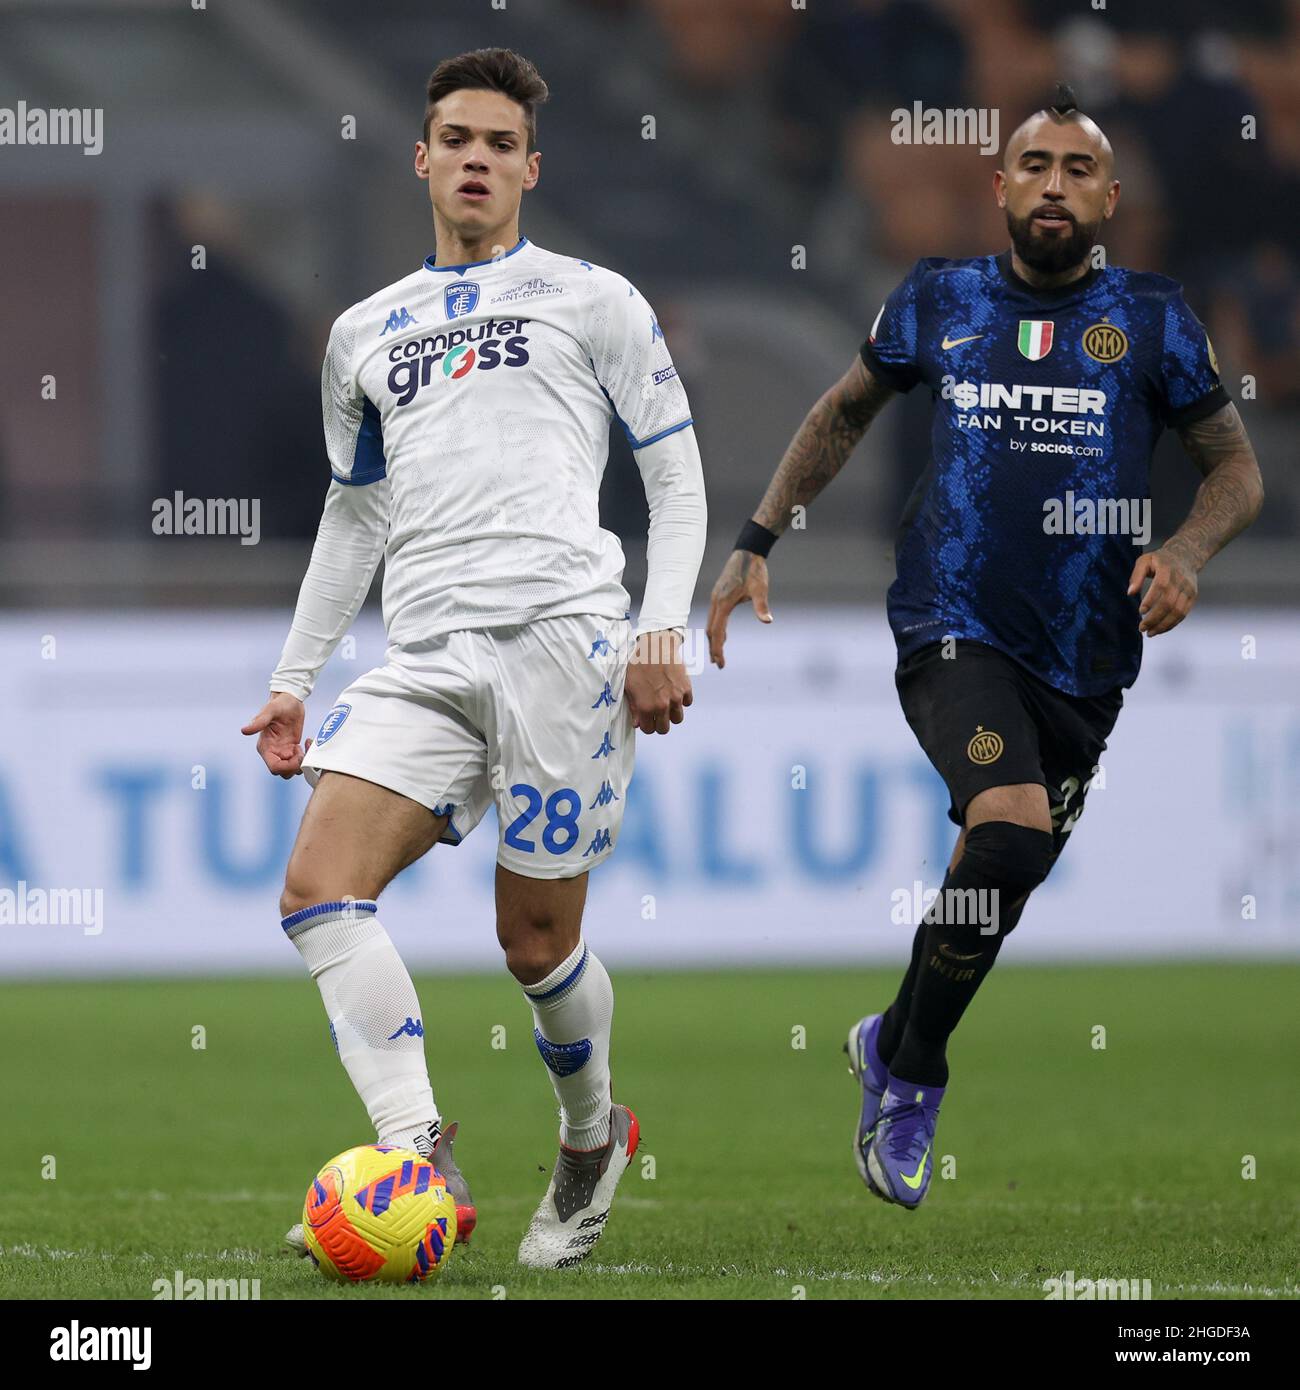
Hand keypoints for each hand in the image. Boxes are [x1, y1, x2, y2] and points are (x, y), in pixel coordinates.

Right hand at [242, 692, 311, 776]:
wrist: (290, 699)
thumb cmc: (279, 704)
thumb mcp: (270, 711)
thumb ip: (259, 722)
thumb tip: (244, 731)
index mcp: (265, 747)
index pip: (274, 768)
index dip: (287, 767)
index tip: (297, 755)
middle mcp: (273, 751)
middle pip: (283, 772)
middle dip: (295, 767)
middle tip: (302, 752)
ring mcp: (283, 751)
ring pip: (291, 770)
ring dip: (300, 763)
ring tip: (304, 748)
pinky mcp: (292, 748)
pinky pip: (298, 761)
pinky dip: (305, 756)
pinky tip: (307, 743)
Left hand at [624, 630, 691, 734]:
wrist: (655, 645)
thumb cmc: (638, 664)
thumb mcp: (629, 686)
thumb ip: (634, 707)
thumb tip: (637, 723)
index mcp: (646, 707)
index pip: (649, 730)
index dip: (647, 725)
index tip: (646, 719)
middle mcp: (662, 706)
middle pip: (664, 729)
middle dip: (659, 723)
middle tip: (656, 714)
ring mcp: (676, 698)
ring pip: (677, 719)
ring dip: (671, 714)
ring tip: (666, 704)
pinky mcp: (686, 688)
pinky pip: (687, 703)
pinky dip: (682, 700)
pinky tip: (674, 692)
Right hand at [706, 549, 771, 667]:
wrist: (748, 552)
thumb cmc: (754, 571)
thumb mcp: (760, 590)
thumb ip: (761, 606)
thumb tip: (768, 621)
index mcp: (723, 603)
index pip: (717, 633)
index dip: (718, 650)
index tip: (721, 663)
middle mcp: (716, 602)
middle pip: (711, 631)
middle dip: (714, 648)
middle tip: (719, 664)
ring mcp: (716, 598)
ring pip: (711, 624)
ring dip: (714, 639)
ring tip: (719, 653)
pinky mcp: (719, 594)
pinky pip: (714, 616)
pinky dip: (717, 628)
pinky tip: (724, 634)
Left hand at [1127, 545, 1198, 635]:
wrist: (1186, 556)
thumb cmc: (1160, 560)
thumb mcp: (1145, 560)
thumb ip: (1136, 576)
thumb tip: (1130, 593)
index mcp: (1168, 570)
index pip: (1161, 586)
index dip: (1151, 600)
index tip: (1140, 611)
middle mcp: (1181, 580)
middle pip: (1169, 603)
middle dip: (1155, 618)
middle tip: (1141, 628)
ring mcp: (1189, 589)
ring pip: (1178, 611)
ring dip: (1164, 625)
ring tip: (1150, 633)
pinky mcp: (1192, 597)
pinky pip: (1183, 613)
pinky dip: (1172, 624)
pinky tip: (1160, 629)